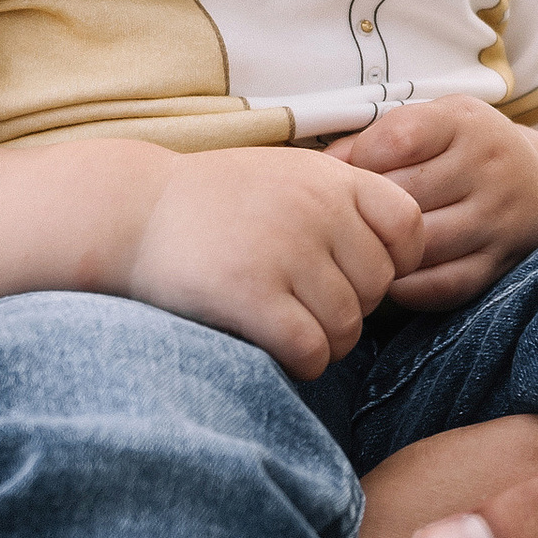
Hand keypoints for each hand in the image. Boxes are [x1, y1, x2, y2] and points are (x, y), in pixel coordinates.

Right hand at [127, 147, 423, 376]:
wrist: (128, 213)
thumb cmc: (210, 202)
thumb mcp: (284, 174)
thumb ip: (339, 200)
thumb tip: (401, 252)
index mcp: (331, 178)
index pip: (409, 227)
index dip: (392, 260)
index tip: (351, 271)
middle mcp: (316, 210)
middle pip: (378, 288)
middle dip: (350, 309)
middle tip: (307, 307)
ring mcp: (285, 252)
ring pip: (348, 327)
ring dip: (326, 343)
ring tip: (290, 329)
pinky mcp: (252, 295)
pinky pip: (312, 350)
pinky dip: (303, 363)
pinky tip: (277, 350)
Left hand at [330, 98, 537, 309]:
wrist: (533, 181)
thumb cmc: (458, 149)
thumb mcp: (428, 123)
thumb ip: (374, 140)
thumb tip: (320, 168)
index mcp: (465, 121)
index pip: (397, 140)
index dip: (359, 161)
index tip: (348, 175)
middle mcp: (491, 166)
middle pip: (407, 196)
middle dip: (368, 211)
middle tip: (342, 221)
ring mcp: (500, 216)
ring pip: (423, 244)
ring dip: (384, 251)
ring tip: (360, 249)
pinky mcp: (501, 261)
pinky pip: (444, 284)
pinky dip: (408, 287)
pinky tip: (389, 276)